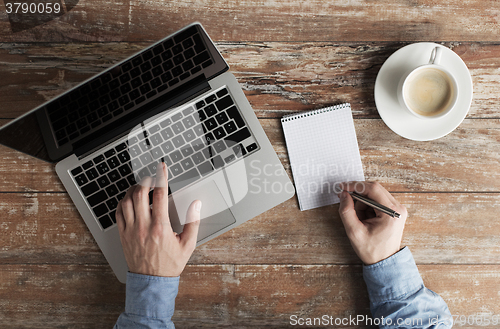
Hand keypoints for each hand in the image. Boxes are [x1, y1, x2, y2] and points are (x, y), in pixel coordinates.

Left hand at [116, 162, 200, 276]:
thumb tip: (196, 204)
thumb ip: (193, 222)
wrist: (152, 281)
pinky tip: (129, 200)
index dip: (161, 177)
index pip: (160, 194)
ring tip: (140, 187)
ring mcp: (131, 230)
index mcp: (160, 227)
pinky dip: (122, 202)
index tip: (161, 167)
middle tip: (150, 177)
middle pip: (140, 194)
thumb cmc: (170, 264)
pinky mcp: (123, 235)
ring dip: (133, 190)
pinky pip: (118, 213)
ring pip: (127, 201)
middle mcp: (144, 226)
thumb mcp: (188, 244)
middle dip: (145, 180)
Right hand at [338, 181, 407, 264]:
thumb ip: (346, 211)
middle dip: (358, 196)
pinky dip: (367, 206)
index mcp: (392, 213)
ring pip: (374, 195)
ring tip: (360, 220)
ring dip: (362, 203)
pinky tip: (365, 219)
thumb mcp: (354, 232)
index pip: (372, 189)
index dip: (355, 185)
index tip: (342, 187)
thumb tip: (344, 194)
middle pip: (374, 189)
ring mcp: (398, 209)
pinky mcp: (395, 211)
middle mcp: (398, 208)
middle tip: (345, 202)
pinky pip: (377, 200)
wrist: (385, 262)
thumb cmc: (372, 250)